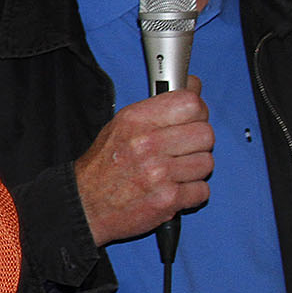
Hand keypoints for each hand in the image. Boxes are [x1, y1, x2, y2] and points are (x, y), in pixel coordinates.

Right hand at [74, 78, 211, 246]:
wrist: (84, 205)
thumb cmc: (103, 166)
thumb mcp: (121, 125)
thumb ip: (158, 107)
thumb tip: (193, 86)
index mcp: (136, 119)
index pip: (191, 103)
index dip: (197, 112)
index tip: (192, 120)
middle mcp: (147, 143)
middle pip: (205, 133)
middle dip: (198, 144)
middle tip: (181, 151)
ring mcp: (159, 173)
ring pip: (207, 163)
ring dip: (194, 170)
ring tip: (173, 173)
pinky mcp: (168, 199)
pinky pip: (202, 190)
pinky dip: (191, 193)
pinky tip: (172, 190)